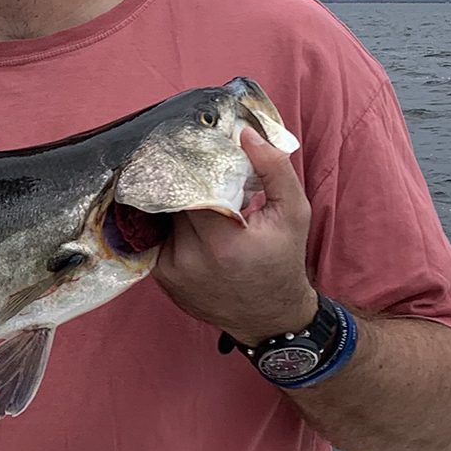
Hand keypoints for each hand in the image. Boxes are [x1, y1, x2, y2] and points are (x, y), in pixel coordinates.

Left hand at [154, 128, 317, 346]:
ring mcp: (172, 272)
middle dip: (181, 182)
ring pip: (162, 219)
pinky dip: (168, 226)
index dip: (188, 166)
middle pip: (172, 201)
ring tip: (190, 193)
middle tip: (189, 165)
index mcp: (223, 241)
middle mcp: (191, 259)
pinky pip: (156, 239)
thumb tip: (244, 134)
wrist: (268, 317)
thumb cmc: (283, 261)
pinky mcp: (162, 279)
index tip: (190, 146)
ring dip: (174, 204)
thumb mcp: (294, 213)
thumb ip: (274, 170)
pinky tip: (183, 218)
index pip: (188, 189)